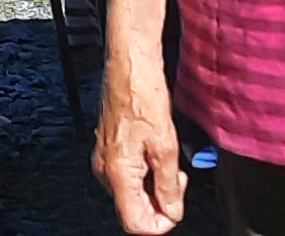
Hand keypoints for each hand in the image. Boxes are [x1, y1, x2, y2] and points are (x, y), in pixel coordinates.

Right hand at [91, 54, 187, 234]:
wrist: (129, 65)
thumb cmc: (142, 94)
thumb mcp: (166, 145)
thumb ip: (170, 184)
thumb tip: (173, 209)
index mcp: (118, 172)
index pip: (135, 223)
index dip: (160, 223)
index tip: (177, 210)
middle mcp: (106, 169)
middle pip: (133, 210)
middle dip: (160, 203)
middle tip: (179, 181)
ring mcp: (106, 159)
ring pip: (132, 193)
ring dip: (155, 188)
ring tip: (171, 165)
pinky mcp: (110, 148)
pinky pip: (129, 175)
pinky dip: (147, 173)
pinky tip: (160, 155)